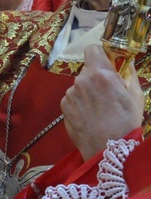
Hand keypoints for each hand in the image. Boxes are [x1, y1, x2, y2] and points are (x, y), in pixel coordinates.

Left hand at [61, 45, 143, 160]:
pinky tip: (90, 116)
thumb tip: (126, 61)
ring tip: (100, 108)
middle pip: (87, 69)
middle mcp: (81, 81)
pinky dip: (81, 103)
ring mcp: (69, 94)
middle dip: (96, 76)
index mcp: (100, 74)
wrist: (106, 149)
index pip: (92, 49)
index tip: (107, 64)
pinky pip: (73, 98)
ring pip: (79, 85)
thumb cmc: (126, 122)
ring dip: (88, 91)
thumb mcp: (135, 96)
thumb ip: (128, 74)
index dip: (100, 55)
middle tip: (108, 92)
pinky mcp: (63, 106)